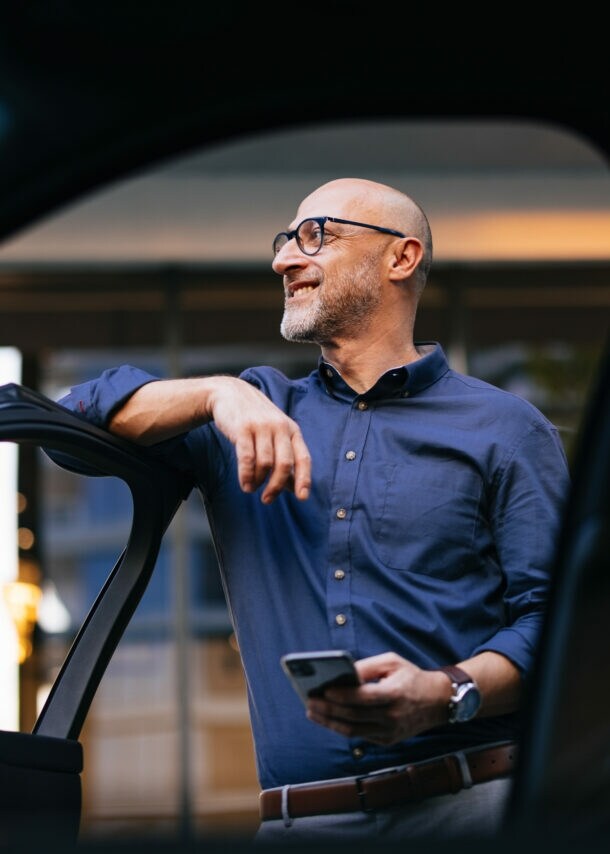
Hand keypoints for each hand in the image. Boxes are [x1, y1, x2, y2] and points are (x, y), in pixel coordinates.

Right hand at [206, 376, 311, 503]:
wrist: (230, 394)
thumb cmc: (255, 420)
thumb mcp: (275, 433)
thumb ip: (285, 456)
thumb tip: (294, 488)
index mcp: (292, 430)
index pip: (303, 458)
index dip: (304, 479)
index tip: (302, 497)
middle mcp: (280, 427)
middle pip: (284, 464)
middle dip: (276, 486)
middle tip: (267, 499)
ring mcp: (261, 426)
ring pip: (265, 463)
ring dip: (258, 481)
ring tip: (251, 488)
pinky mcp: (243, 428)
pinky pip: (247, 458)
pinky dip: (246, 475)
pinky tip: (245, 483)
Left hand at [305, 652, 449, 744]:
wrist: (437, 702)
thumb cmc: (411, 677)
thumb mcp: (392, 662)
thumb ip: (367, 666)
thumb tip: (343, 672)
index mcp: (395, 694)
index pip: (363, 698)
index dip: (342, 696)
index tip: (323, 690)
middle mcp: (392, 717)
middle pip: (354, 717)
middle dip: (329, 709)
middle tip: (309, 701)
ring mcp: (390, 733)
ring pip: (353, 731)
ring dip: (330, 722)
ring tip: (312, 712)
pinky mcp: (387, 741)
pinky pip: (360, 736)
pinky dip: (342, 727)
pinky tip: (328, 718)